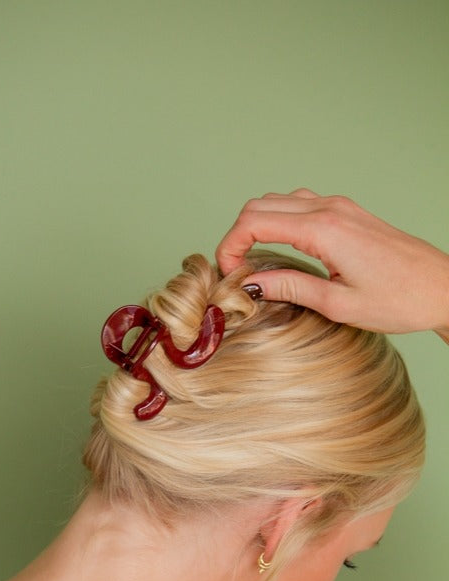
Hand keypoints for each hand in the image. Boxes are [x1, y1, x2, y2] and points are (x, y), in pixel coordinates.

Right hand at [215, 189, 448, 341]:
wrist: (442, 288)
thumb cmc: (399, 300)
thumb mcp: (337, 304)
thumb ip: (289, 288)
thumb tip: (250, 284)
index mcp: (324, 230)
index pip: (254, 221)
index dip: (230, 246)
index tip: (229, 275)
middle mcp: (329, 209)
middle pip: (259, 205)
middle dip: (237, 235)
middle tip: (236, 272)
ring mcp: (339, 207)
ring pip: (277, 201)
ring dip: (256, 227)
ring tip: (254, 263)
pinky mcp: (347, 213)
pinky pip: (298, 205)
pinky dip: (277, 222)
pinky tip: (280, 250)